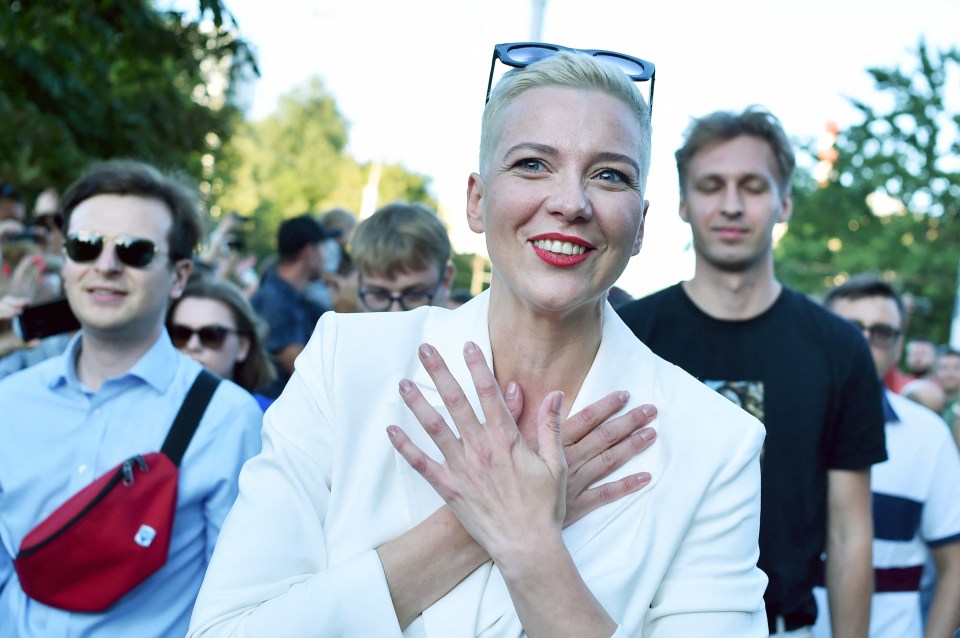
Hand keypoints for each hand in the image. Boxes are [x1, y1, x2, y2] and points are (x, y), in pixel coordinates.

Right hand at [0, 295, 33, 356]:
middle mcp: (0, 315)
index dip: (19, 301)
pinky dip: (1, 315)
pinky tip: (8, 318)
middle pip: (5, 302)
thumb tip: (38, 342)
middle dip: (14, 302)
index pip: (11, 303)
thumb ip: (26, 344)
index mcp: (6, 317)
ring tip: (19, 312)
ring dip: (7, 309)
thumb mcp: (14, 345)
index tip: (28, 302)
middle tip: (24, 307)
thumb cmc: (0, 346)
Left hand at [387, 342, 566, 561]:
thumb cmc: (544, 507)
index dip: (478, 367)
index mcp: (507, 439)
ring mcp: (462, 467)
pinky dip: (405, 447)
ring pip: (434, 427)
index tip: (468, 345)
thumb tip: (556, 394)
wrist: (526, 547)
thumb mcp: (555, 463)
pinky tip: (392, 429)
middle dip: (440, 372)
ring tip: (403, 382)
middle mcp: (481, 448)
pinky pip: (422, 464)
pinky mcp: (449, 488)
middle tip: (425, 349)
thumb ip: (551, 426)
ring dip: (417, 403)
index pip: (489, 393)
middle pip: (456, 401)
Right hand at [504, 385, 655, 525]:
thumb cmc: (500, 479)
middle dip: (629, 422)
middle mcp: (569, 461)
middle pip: (604, 438)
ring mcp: (576, 483)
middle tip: (650, 410)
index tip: (624, 394)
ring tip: (651, 434)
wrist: (504, 520)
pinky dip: (626, 485)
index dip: (606, 406)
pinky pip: (607, 494)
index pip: (586, 419)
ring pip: (610, 462)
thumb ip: (511, 412)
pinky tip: (645, 477)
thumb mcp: (502, 442)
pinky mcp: (579, 505)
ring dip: (632, 447)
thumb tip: (514, 386)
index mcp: (553, 444)